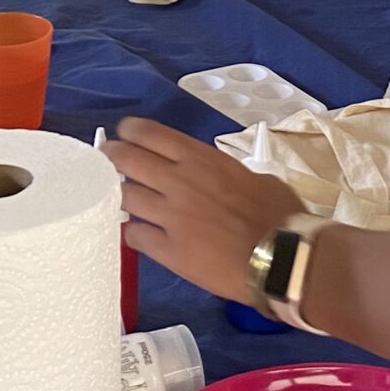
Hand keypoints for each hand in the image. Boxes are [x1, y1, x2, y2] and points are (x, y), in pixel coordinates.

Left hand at [106, 118, 302, 300]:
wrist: (282, 259)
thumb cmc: (279, 215)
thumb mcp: (255, 178)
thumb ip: (224, 176)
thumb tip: (217, 182)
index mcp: (201, 159)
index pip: (151, 134)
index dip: (131, 131)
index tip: (124, 133)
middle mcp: (178, 182)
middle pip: (127, 161)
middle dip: (111, 157)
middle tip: (107, 160)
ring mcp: (169, 217)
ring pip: (125, 198)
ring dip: (119, 195)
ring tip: (118, 197)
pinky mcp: (168, 251)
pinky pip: (135, 237)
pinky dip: (133, 233)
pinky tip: (137, 234)